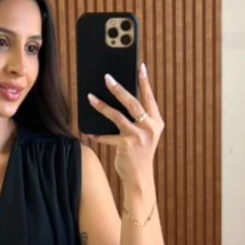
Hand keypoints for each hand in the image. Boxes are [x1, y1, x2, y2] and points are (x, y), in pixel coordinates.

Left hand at [82, 62, 163, 193]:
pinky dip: (97, 135)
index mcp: (156, 122)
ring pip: (117, 116)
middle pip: (133, 103)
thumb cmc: (139, 153)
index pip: (149, 97)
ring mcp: (139, 137)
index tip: (140, 66)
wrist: (140, 178)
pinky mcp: (126, 146)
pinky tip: (88, 132)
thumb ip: (136, 119)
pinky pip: (107, 137)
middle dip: (119, 88)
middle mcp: (150, 127)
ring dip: (102, 106)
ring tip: (90, 97)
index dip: (145, 81)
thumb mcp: (143, 134)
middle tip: (107, 77)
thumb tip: (117, 99)